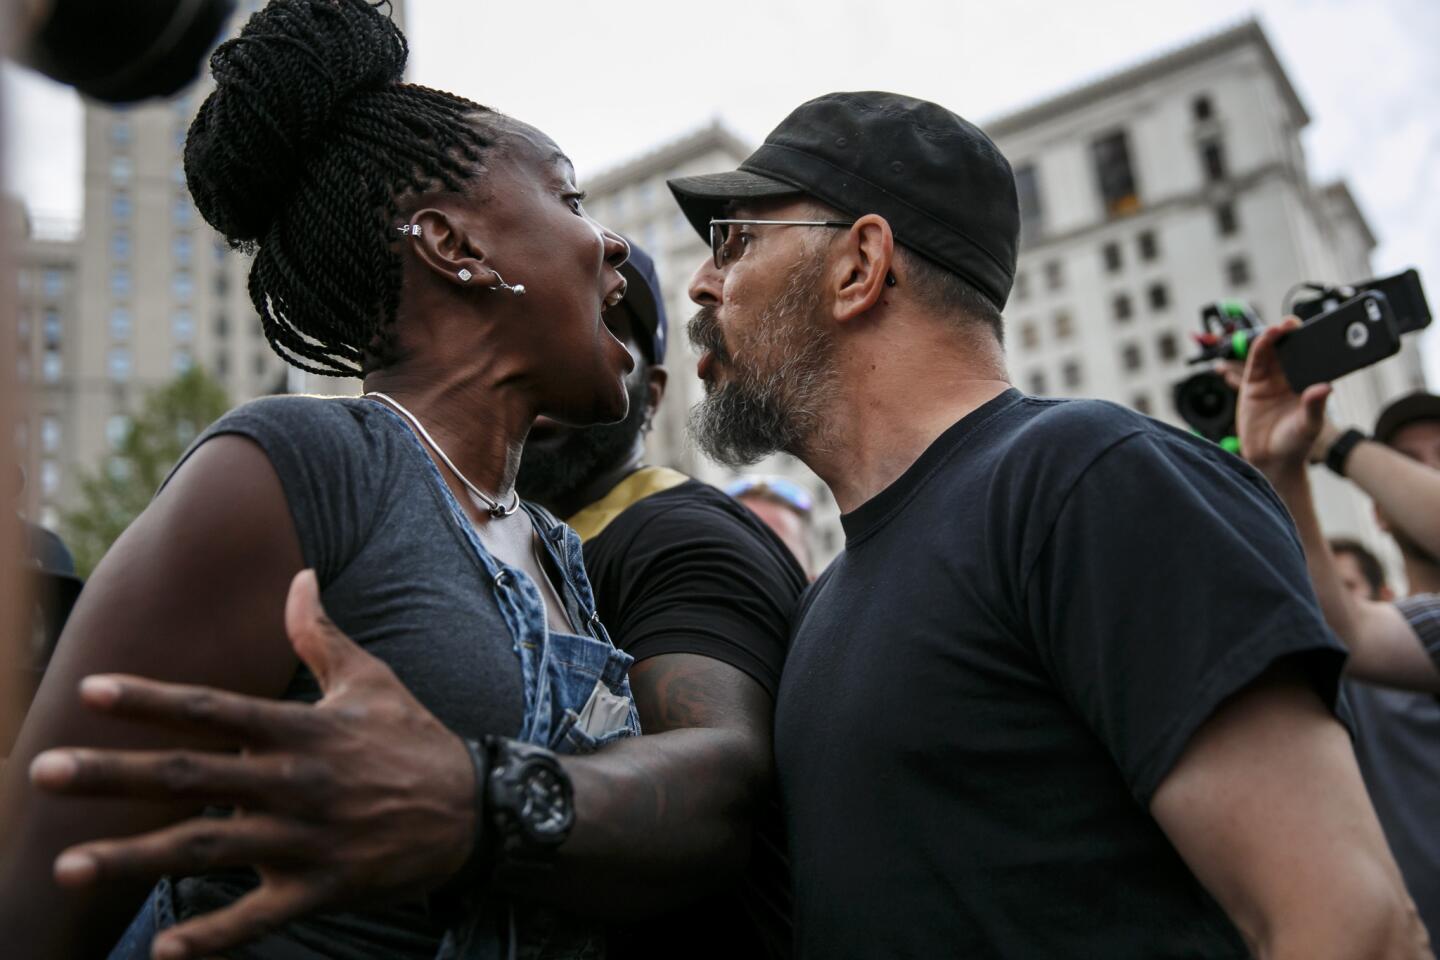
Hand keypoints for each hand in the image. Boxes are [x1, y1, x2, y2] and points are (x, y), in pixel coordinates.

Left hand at [28, 570, 476, 959]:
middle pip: (190, 777)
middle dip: (113, 775)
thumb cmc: (413, 739)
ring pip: (206, 849)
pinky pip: (256, 918)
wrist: (474, 810)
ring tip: (68, 865)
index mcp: (302, 729)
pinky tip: (163, 951)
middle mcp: (294, 782)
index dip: (151, 699)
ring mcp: (305, 840)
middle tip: (43, 774)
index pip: (213, 709)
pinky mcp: (320, 888)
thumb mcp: (372, 679)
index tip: (91, 691)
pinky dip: (211, 937)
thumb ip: (322, 635)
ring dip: (134, 858)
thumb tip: (300, 578)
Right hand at [1235, 318, 1332, 479]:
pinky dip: (1258, 348)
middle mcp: (1290, 378)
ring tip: (1279, 328)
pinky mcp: (1252, 384)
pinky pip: (1255, 362)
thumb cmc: (1296, 444)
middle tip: (1294, 324)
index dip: (1312, 342)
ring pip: (1272, 351)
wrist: (1270, 460)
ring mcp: (1270, 380)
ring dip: (1274, 337)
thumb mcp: (1310, 425)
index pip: (1311, 357)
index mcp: (1308, 383)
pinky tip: (1263, 339)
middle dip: (1292, 334)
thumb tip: (1325, 388)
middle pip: (1290, 349)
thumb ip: (1315, 406)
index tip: (1317, 331)